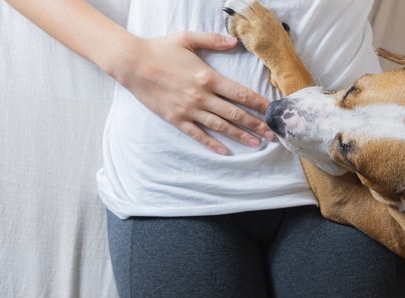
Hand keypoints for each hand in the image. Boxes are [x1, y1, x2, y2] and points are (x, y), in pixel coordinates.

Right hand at [111, 31, 274, 154]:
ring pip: (220, 126)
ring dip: (240, 136)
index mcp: (207, 77)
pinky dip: (213, 144)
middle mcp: (201, 97)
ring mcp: (189, 110)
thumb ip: (213, 40)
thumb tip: (234, 41)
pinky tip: (226, 151)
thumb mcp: (187, 38)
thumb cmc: (160, 49)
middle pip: (235, 114)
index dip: (259, 103)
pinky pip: (198, 135)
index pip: (240, 93)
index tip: (272, 111)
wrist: (132, 64)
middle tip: (273, 134)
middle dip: (256, 124)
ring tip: (257, 144)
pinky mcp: (176, 119)